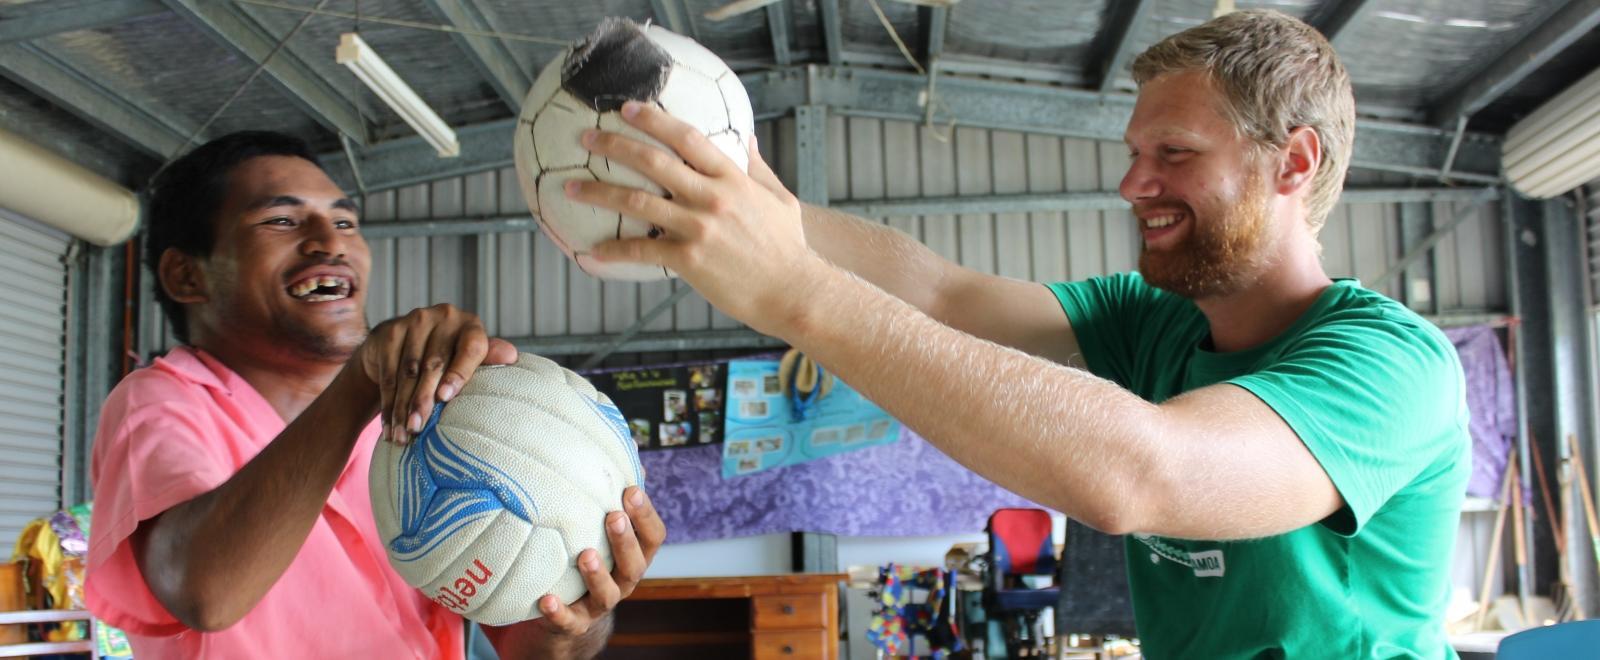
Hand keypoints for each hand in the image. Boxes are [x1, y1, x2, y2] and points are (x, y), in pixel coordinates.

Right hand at [353, 303, 517, 442]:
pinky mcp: (389, 332)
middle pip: (433, 364)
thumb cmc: (448, 356)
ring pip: (407, 372)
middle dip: (423, 401)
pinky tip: (389, 425)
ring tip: (402, 434)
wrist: (405, 343)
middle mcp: (443, 317)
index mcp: (469, 324)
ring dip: (403, 407)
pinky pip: (388, 373)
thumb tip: (511, 356)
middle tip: (418, 428)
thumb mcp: (470, 357)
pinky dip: (388, 402)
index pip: (470, 348)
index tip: (445, 398)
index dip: (459, 373)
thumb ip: (488, 358)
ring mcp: (413, 321)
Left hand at [535, 486, 666, 634]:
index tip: (631, 490)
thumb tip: (628, 445)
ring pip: (607, 594)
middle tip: (614, 516)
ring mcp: (599, 604)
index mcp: (635, 555)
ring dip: (598, 575)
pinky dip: (559, 612)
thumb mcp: (600, 524)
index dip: (645, 515)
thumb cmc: (587, 552)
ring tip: (585, 555)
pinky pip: (569, 621)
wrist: (566, 608)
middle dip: (625, 541)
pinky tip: (547, 599)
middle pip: (635, 565)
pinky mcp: (574, 623)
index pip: (652, 536)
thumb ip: (614, 490)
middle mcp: (623, 580)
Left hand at [567, 100, 829, 336]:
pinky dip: (613, 250)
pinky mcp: (690, 260)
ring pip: (637, 201)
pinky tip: (590, 252)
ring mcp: (699, 228)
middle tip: (586, 137)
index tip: (627, 108)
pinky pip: (641, 250)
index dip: (654, 119)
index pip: (688, 137)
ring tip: (570, 187)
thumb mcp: (780, 199)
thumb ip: (758, 167)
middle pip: (653, 161)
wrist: (792, 292)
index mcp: (733, 179)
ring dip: (598, 192)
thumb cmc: (787, 247)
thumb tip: (747, 136)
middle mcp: (712, 198)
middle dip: (614, 144)